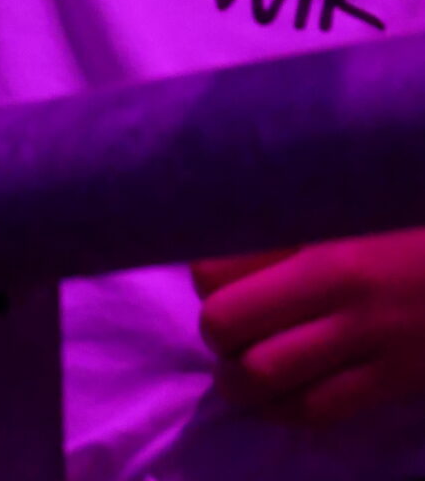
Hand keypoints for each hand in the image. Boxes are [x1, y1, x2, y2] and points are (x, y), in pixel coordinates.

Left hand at [196, 229, 424, 425]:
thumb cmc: (408, 221)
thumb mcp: (347, 200)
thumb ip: (293, 214)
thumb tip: (229, 234)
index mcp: (319, 226)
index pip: (218, 262)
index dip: (207, 278)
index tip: (217, 280)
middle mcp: (338, 282)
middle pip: (229, 321)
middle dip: (217, 333)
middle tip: (225, 332)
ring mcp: (369, 336)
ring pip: (266, 373)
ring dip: (239, 382)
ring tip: (237, 375)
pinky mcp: (397, 379)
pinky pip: (320, 408)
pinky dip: (285, 411)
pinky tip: (277, 402)